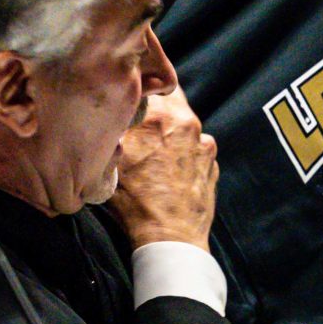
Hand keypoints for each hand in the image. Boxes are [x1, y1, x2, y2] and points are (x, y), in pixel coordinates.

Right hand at [109, 86, 216, 248]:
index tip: (126, 95)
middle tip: (139, 122)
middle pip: (169, 99)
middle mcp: (186, 123)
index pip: (147, 84)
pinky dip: (183, 151)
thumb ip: (113, 132)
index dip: (135, 88)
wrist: (171, 239)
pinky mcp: (212, 162)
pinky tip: (169, 169)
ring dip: (170, 130)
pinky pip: (195, 146)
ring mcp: (203, 143)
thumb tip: (110, 116)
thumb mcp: (111, 163)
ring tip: (153, 151)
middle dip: (155, 107)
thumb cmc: (135, 204)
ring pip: (183, 123)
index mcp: (159, 118)